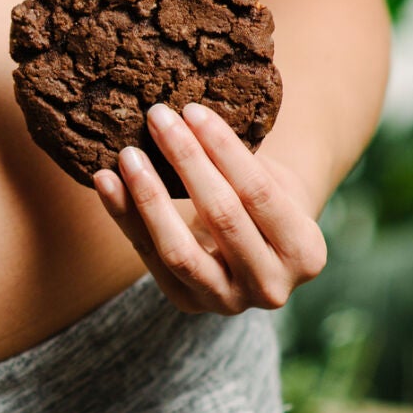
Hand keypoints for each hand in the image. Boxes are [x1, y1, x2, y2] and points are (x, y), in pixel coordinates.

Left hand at [92, 102, 326, 314]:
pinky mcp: (187, 303)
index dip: (223, 149)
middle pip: (221, 217)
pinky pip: (149, 257)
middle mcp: (271, 287)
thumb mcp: (275, 183)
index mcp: (306, 253)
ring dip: (149, 196)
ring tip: (127, 155)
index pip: (259, 192)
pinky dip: (124, 217)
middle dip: (186, 161)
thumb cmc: (266, 202)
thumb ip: (242, 162)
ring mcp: (227, 302)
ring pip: (179, 250)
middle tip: (158, 117)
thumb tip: (186, 114)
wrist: (259, 251)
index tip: (191, 110)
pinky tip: (105, 182)